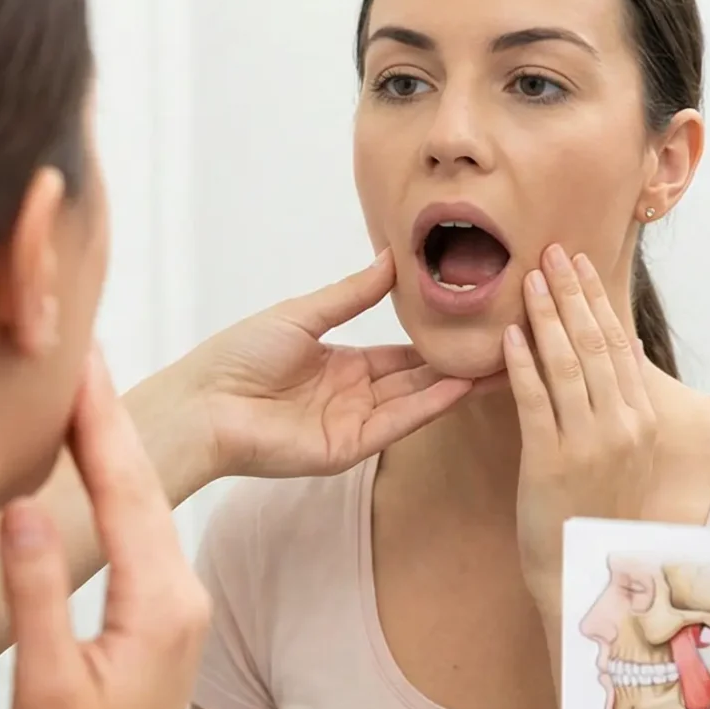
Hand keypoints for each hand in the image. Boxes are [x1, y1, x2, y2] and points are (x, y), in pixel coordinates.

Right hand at [4, 347, 210, 708]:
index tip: (83, 361)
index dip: (101, 420)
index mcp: (159, 605)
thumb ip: (39, 593)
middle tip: (83, 347)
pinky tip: (99, 460)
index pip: (128, 490)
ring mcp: (179, 604)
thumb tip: (24, 510)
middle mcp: (181, 595)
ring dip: (115, 443)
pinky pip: (144, 528)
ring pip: (147, 501)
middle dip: (112, 412)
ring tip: (86, 384)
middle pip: (145, 482)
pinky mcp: (165, 615)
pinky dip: (118, 484)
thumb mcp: (47, 684)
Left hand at [175, 250, 475, 480]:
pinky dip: (427, 407)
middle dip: (457, 364)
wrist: (204, 404)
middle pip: (416, 378)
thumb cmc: (238, 356)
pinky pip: (395, 425)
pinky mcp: (348, 449)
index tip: (476, 322)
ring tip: (500, 364)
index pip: (401, 353)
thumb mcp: (301, 315)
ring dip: (454, 385)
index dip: (436, 340)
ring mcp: (353, 424)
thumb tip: (389, 259)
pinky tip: (459, 387)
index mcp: (341, 364)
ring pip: (414, 402)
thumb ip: (350, 295)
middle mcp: (353, 395)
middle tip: (505, 346)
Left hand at [503, 245, 660, 613]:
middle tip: (551, 252)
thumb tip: (621, 345)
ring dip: (546, 315)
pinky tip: (509, 336)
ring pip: (566, 364)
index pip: (618, 342)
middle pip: (594, 343)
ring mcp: (588, 442)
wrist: (582, 567)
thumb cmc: (597, 508)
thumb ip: (621, 400)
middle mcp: (621, 424)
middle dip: (571, 293)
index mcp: (641, 418)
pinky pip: (535, 400)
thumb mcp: (626, 450)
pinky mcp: (551, 461)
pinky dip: (522, 364)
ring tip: (528, 280)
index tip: (580, 262)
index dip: (597, 298)